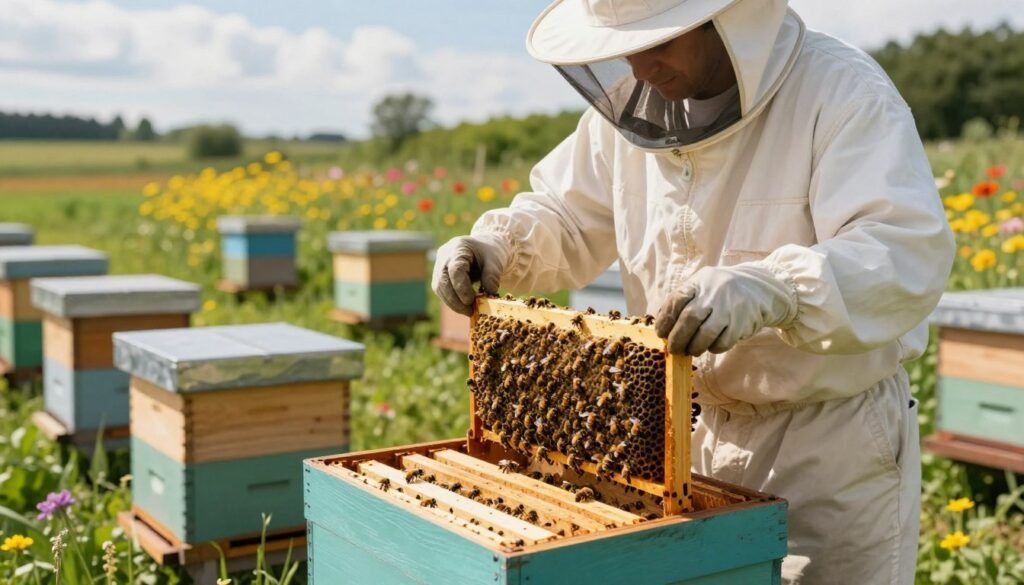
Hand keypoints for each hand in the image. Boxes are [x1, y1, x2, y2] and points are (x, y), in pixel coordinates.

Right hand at [432, 235, 507, 315]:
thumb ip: (492, 276)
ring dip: (452, 303)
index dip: (461, 287)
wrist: (484, 248)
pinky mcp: (439, 275)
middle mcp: (444, 255)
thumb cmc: (490, 253)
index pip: (455, 269)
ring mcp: (439, 265)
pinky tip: (464, 306)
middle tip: (469, 312)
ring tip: (469, 311)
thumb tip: (489, 294)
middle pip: (442, 280)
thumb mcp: (496, 261)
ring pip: (439, 288)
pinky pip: (442, 291)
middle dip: (455, 300)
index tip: (470, 301)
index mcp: (458, 247)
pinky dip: (452, 301)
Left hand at [655, 264, 795, 354]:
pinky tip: (710, 346)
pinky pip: (722, 342)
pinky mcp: (741, 323)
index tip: (661, 333)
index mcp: (699, 282)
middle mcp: (714, 293)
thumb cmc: (721, 291)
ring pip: (705, 334)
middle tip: (673, 349)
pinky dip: (713, 348)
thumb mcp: (702, 285)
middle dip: (678, 338)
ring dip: (694, 346)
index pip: (676, 299)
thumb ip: (683, 301)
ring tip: (691, 350)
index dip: (665, 319)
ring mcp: (729, 308)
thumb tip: (662, 325)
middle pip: (689, 318)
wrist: (760, 289)